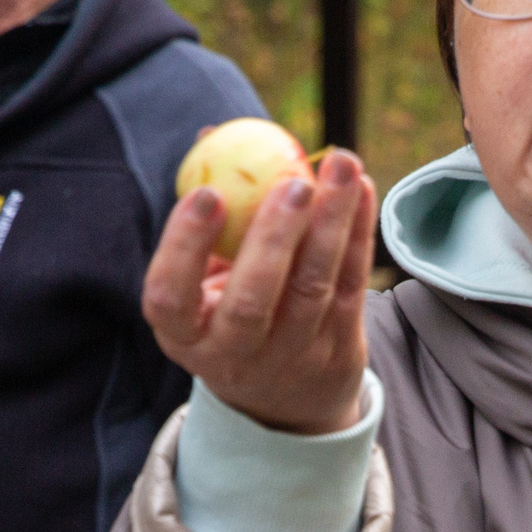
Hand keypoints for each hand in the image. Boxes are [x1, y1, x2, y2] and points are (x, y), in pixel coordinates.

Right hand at [144, 148, 375, 435]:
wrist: (285, 397)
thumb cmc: (231, 311)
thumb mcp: (205, 279)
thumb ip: (207, 216)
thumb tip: (210, 134)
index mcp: (184, 333)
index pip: (170, 296)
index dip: (184, 247)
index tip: (206, 193)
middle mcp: (232, 354)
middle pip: (250, 302)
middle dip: (272, 239)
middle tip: (292, 182)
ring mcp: (289, 357)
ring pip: (312, 289)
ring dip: (331, 224)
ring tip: (341, 166)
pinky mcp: (338, 349)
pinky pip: (350, 286)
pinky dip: (358, 234)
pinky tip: (361, 189)